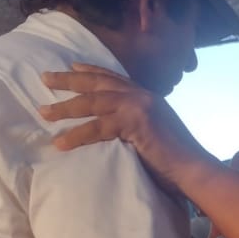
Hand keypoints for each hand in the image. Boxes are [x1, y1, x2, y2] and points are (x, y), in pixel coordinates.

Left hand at [40, 64, 217, 192]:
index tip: (72, 66)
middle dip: (69, 80)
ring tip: (43, 113)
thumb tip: (114, 132)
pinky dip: (77, 135)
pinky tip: (60, 142)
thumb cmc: (176, 162)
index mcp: (147, 97)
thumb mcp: (153, 135)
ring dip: (65, 107)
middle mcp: (142, 96)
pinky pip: (98, 127)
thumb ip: (135, 127)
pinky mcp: (136, 122)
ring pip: (94, 102)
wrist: (195, 170)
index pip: (115, 78)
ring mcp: (140, 106)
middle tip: (45, 78)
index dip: (91, 71)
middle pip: (99, 83)